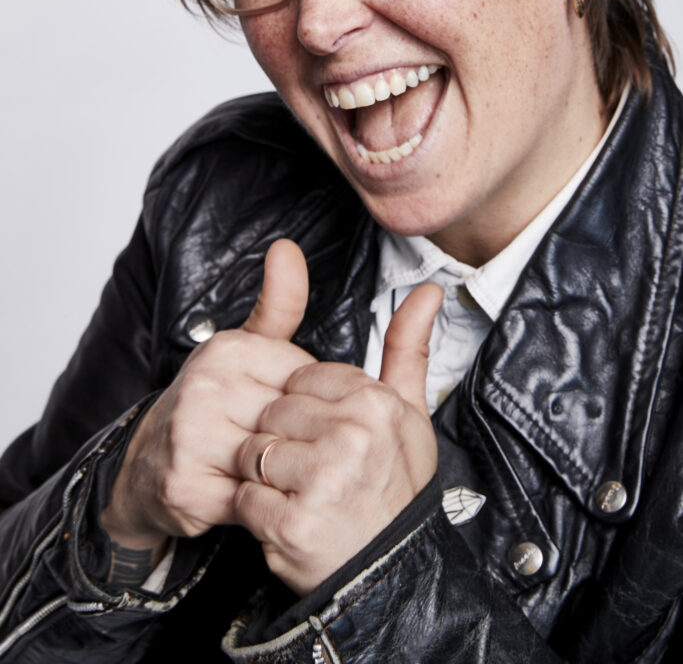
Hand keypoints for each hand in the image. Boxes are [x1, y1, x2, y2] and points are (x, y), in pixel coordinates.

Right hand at [100, 239, 314, 564]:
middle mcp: (206, 387)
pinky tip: (253, 495)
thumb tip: (288, 247)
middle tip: (285, 450)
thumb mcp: (244, 349)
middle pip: (293, 422)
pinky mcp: (186, 486)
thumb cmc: (208, 405)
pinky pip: (253, 500)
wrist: (144, 467)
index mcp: (227, 349)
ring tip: (272, 473)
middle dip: (299, 443)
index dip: (309, 405)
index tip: (291, 415)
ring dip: (282, 476)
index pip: (307, 380)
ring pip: (275, 461)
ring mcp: (191, 436)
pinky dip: (261, 504)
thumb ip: (278, 304)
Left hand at [233, 282, 442, 594]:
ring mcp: (323, 478)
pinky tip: (286, 519)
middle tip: (314, 473)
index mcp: (375, 401)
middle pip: (273, 413)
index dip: (306, 412)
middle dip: (283, 442)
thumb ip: (407, 348)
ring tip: (300, 495)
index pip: (301, 379)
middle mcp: (352, 434)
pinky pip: (243, 496)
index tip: (328, 439)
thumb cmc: (393, 489)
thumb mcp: (408, 415)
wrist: (388, 572)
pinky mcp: (293, 521)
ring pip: (253, 452)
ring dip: (265, 479)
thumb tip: (427, 291)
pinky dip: (255, 513)